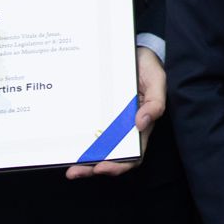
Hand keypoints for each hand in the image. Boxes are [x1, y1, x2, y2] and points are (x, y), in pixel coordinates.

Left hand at [68, 45, 164, 178]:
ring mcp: (110, 121)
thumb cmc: (149, 67)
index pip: (132, 154)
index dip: (118, 165)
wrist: (137, 51)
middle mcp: (124, 128)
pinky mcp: (98, 112)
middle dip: (92, 168)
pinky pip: (88, 129)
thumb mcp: (157, 81)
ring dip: (83, 161)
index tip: (102, 167)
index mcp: (140, 126)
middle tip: (75, 172)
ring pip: (97, 147)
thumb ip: (155, 103)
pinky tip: (66, 145)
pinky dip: (79, 140)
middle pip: (110, 156)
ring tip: (69, 168)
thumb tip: (141, 124)